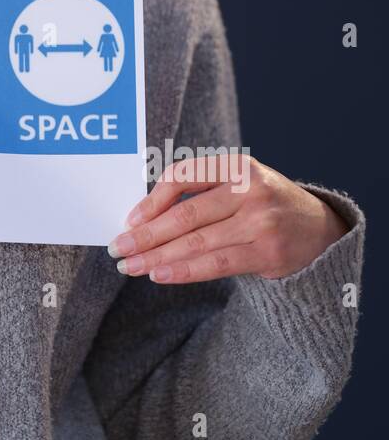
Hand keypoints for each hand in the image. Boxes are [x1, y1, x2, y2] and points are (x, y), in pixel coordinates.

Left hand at [108, 154, 349, 282]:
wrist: (320, 229)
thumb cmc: (263, 203)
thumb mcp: (238, 182)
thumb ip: (200, 192)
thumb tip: (143, 217)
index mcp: (236, 165)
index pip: (183, 176)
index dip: (151, 200)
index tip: (129, 220)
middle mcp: (251, 190)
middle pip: (186, 214)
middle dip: (146, 234)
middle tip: (118, 248)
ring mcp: (262, 222)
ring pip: (197, 243)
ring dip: (157, 257)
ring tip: (131, 266)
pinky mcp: (268, 253)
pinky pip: (216, 265)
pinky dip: (184, 271)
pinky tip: (160, 274)